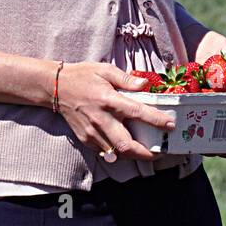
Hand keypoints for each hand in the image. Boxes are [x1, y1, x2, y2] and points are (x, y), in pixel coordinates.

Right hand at [56, 61, 176, 162]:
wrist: (55, 87)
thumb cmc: (83, 76)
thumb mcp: (105, 70)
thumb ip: (127, 79)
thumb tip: (145, 85)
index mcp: (108, 100)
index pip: (137, 113)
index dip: (156, 120)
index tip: (170, 125)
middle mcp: (100, 119)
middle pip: (126, 144)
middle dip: (146, 153)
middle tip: (161, 152)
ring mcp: (91, 132)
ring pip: (116, 152)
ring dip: (134, 155)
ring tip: (148, 152)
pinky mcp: (85, 138)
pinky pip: (105, 152)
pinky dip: (119, 153)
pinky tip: (129, 148)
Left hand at [194, 32, 225, 156]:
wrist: (194, 45)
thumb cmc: (219, 51)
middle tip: (225, 152)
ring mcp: (211, 110)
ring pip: (214, 132)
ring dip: (211, 143)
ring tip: (204, 149)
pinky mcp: (194, 110)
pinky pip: (195, 125)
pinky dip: (192, 133)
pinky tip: (187, 139)